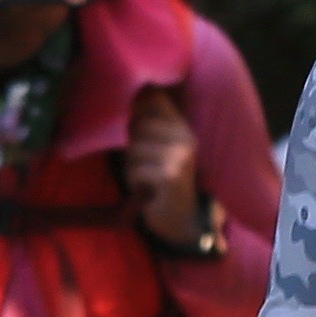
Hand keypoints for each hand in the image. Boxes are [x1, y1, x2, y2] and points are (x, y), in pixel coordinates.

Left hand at [119, 82, 209, 252]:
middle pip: (139, 124)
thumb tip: (130, 97)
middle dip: (132, 146)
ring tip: (145, 178)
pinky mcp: (171, 174)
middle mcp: (185, 138)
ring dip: (132, 166)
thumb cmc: (159, 181)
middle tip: (143, 165)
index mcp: (182, 127)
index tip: (134, 128)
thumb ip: (144, 125)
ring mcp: (180, 156)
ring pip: (136, 148)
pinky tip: (146, 190)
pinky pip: (136, 169)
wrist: (180, 219)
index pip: (156, 98)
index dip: (137, 107)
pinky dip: (135, 181)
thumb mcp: (153, 148)